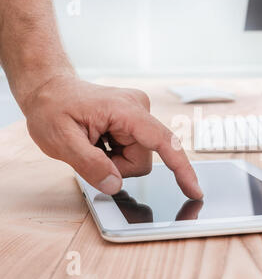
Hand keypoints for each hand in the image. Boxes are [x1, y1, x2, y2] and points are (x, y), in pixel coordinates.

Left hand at [22, 75, 202, 198]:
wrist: (49, 88)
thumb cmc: (52, 107)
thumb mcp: (60, 140)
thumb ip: (89, 165)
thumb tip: (115, 185)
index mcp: (126, 110)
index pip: (163, 142)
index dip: (181, 168)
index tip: (194, 190)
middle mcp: (139, 109)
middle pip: (143, 160)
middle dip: (117, 167)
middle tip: (89, 153)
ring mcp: (139, 114)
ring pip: (139, 159)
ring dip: (115, 161)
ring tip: (93, 144)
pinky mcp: (136, 122)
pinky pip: (134, 152)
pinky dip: (115, 155)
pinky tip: (99, 140)